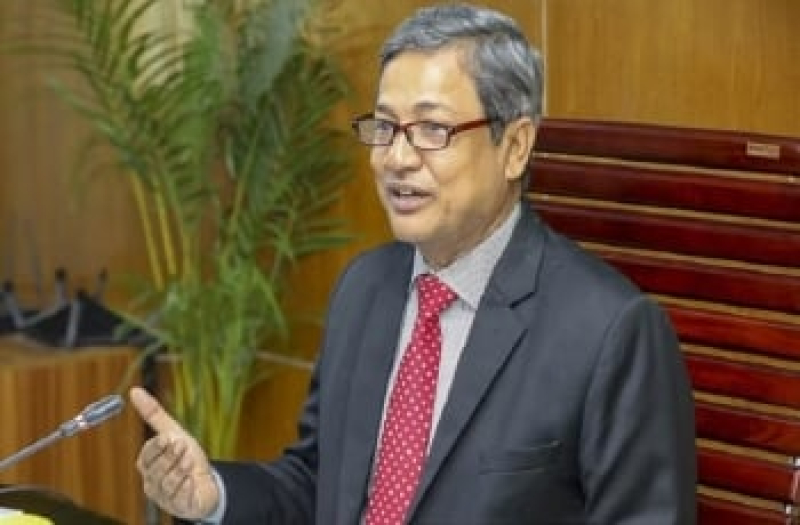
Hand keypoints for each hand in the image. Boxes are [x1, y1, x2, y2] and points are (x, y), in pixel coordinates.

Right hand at [129, 386, 220, 520]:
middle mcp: (153, 482)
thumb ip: (154, 414)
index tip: (170, 438)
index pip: (147, 456)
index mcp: (148, 464)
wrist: (206, 482)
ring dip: (180, 470)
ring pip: (167, 483)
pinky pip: (179, 497)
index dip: (157, 447)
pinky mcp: (179, 506)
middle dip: (170, 457)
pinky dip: (186, 487)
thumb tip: (135, 391)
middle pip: (156, 470)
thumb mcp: (174, 432)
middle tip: (183, 446)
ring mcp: (164, 497)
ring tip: (190, 461)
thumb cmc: (186, 457)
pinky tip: (192, 480)